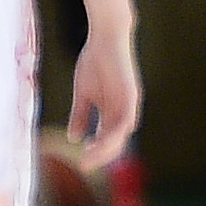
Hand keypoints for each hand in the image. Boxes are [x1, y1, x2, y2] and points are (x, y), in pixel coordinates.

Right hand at [66, 24, 142, 170]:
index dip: (97, 153)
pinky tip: (103, 141)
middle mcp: (123, 111)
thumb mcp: (83, 94)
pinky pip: (126, 119)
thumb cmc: (95, 62)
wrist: (105, 38)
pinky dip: (116, 132)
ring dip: (106, 148)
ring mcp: (129, 104)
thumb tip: (73, 138)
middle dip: (100, 156)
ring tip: (89, 157)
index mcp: (113, 112)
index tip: (82, 164)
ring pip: (120, 134)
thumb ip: (80, 115)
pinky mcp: (131, 95)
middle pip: (115, 141)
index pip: (107, 139)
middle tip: (84, 166)